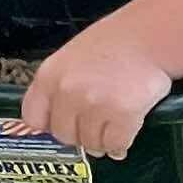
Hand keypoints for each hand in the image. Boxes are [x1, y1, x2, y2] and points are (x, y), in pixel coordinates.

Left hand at [16, 19, 172, 156]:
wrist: (149, 37)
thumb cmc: (113, 44)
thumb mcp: (71, 58)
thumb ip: (59, 88)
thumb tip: (59, 122)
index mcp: (49, 76)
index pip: (33, 118)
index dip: (49, 126)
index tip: (62, 126)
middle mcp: (67, 92)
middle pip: (63, 136)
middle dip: (80, 136)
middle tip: (95, 126)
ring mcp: (94, 105)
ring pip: (91, 145)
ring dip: (103, 141)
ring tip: (113, 124)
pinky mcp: (123, 115)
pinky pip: (116, 145)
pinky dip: (122, 144)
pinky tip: (126, 132)